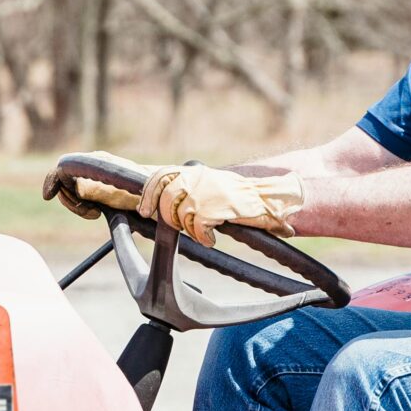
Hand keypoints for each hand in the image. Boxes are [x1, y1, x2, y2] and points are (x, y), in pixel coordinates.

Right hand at [44, 151, 149, 219]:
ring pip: (72, 190)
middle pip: (64, 181)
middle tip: (90, 213)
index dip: (52, 180)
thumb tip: (68, 185)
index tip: (48, 197)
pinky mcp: (99, 185)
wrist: (161, 194)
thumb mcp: (111, 193)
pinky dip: (82, 206)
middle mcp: (93, 164)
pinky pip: (80, 195)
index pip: (63, 167)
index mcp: (96, 161)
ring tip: (95, 213)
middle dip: (70, 200)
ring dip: (77, 205)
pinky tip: (96, 213)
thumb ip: (88, 189)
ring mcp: (96, 174)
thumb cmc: (139, 192)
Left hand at [139, 164, 304, 244]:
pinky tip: (212, 239)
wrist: (266, 197)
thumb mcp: (210, 184)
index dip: (148, 194)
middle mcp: (197, 178)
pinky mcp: (214, 209)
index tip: (143, 210)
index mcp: (194, 171)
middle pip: (166, 200)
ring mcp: (205, 193)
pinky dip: (203, 238)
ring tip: (203, 232)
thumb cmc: (237, 195)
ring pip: (180, 216)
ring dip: (190, 229)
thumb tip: (164, 202)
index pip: (161, 176)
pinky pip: (197, 228)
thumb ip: (189, 189)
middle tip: (179, 228)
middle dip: (168, 218)